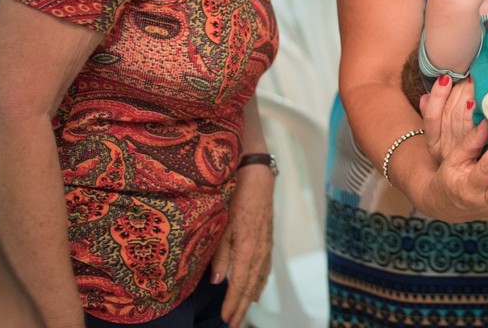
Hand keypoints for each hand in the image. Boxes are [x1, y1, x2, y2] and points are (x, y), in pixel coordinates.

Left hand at [211, 165, 273, 326]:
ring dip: (251, 297)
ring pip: (260, 278)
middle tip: (233, 324)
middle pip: (252, 285)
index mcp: (248, 247)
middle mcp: (260, 249)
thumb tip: (219, 281)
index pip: (240, 283)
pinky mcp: (268, 238)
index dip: (233, 303)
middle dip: (242, 306)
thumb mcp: (223, 222)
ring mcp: (266, 244)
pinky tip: (258, 289)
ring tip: (243, 312)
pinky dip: (261, 282)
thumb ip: (221, 253)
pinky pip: (266, 267)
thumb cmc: (237, 195)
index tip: (227, 320)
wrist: (257, 175)